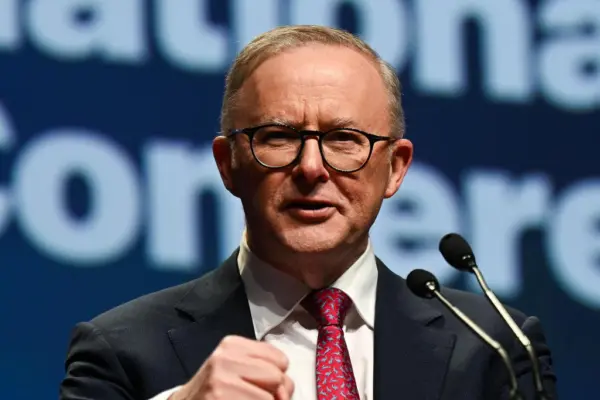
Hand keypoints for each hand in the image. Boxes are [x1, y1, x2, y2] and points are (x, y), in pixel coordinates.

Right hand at [170, 335, 293, 399]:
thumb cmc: (215, 388)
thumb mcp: (235, 367)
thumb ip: (263, 367)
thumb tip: (287, 387)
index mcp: (233, 345)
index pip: (280, 360)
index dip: (278, 377)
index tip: (263, 385)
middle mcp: (225, 358)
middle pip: (278, 378)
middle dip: (275, 394)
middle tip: (255, 397)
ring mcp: (221, 381)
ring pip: (270, 398)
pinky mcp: (220, 399)